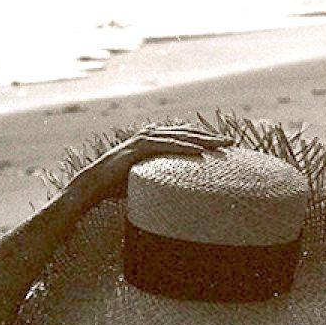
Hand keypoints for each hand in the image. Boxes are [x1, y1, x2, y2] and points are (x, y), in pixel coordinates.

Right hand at [64, 126, 231, 206]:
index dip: (204, 139)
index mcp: (153, 139)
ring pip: (181, 136)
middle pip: (187, 133)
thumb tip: (176, 191)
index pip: (184, 136)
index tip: (223, 145)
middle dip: (210, 136)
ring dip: (203, 139)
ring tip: (222, 144)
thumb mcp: (144, 178)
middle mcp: (150, 134)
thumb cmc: (116, 186)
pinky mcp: (140, 146)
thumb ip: (159, 176)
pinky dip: (185, 147)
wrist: (93, 185)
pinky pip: (168, 145)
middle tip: (231, 142)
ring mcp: (145, 138)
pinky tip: (200, 151)